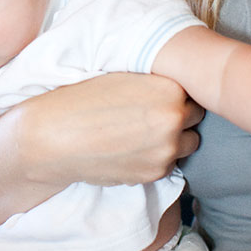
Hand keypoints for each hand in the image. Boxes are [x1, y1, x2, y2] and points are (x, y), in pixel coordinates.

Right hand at [22, 73, 203, 186]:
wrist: (54, 137)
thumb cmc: (81, 100)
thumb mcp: (122, 76)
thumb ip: (154, 82)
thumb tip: (176, 90)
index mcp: (169, 88)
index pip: (193, 90)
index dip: (177, 94)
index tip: (160, 96)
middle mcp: (174, 119)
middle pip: (195, 117)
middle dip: (178, 115)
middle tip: (152, 114)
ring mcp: (166, 150)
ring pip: (187, 144)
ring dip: (173, 139)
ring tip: (143, 134)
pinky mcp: (154, 173)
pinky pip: (169, 164)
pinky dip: (157, 157)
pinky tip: (133, 149)